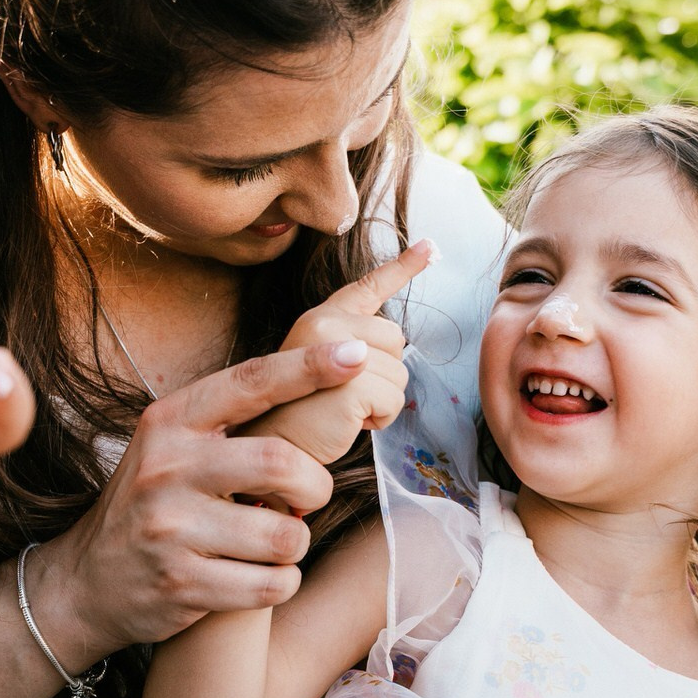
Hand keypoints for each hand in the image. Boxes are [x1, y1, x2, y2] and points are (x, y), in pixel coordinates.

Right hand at [27, 341, 373, 662]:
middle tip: (309, 496)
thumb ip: (228, 421)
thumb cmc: (152, 505)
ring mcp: (171, 529)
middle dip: (316, 484)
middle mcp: (166, 469)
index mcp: (170, 423)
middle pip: (280, 462)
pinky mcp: (182, 583)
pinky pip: (270, 585)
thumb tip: (314, 379)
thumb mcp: (172, 447)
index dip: (307, 367)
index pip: (250, 383)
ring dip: (296, 543)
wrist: (88, 582)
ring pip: (284, 535)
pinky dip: (281, 583)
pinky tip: (261, 576)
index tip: (355, 355)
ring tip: (275, 543)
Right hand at [241, 241, 435, 471]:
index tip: (430, 247)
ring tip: (342, 411)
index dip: (402, 267)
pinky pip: (395, 401)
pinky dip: (381, 420)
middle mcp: (324, 324)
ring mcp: (334, 350)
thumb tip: (394, 342)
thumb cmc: (297, 415)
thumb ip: (353, 346)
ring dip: (382, 401)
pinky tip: (348, 424)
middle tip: (344, 395)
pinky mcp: (350, 382)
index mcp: (319, 319)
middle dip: (384, 374)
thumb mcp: (322, 368)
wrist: (267, 451)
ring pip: (400, 373)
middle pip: (396, 338)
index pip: (367, 287)